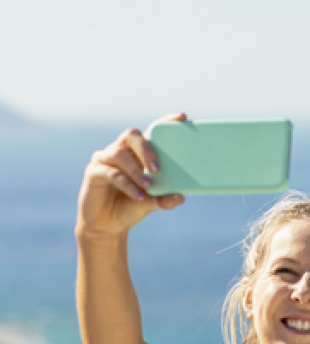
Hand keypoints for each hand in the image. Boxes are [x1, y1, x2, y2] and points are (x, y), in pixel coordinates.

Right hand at [77, 113, 186, 237]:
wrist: (108, 225)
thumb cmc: (130, 207)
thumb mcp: (151, 203)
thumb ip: (164, 199)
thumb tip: (181, 197)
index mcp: (137, 154)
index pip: (150, 132)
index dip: (164, 122)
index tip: (182, 117)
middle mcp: (120, 151)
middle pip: (131, 135)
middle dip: (146, 149)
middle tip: (157, 168)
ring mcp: (105, 160)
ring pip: (119, 154)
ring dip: (136, 170)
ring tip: (148, 186)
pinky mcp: (94, 172)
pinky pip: (111, 173)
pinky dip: (127, 184)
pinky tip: (138, 196)